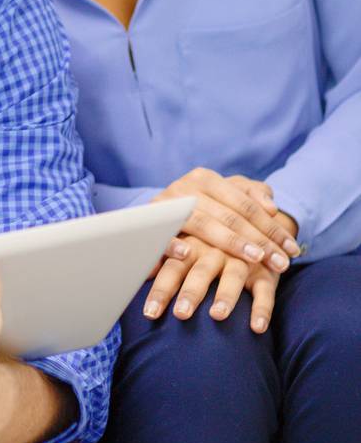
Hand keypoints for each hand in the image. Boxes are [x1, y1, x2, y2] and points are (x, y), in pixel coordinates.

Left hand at [142, 234, 281, 332]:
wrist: (250, 218)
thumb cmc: (205, 238)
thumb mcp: (184, 240)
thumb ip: (161, 256)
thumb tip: (137, 268)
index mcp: (191, 242)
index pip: (171, 265)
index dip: (161, 285)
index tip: (150, 311)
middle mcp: (214, 248)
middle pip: (200, 269)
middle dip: (190, 292)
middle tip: (180, 315)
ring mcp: (241, 257)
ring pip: (233, 275)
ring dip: (225, 295)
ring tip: (216, 316)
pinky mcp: (265, 269)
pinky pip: (266, 289)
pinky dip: (263, 308)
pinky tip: (257, 329)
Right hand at [154, 168, 298, 272]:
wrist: (159, 211)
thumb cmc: (203, 206)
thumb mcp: (226, 193)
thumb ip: (252, 194)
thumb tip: (272, 207)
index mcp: (206, 178)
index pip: (246, 204)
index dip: (271, 227)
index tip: (293, 250)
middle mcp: (186, 188)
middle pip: (230, 216)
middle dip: (260, 241)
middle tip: (282, 264)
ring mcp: (167, 205)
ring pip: (203, 225)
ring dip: (231, 243)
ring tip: (256, 258)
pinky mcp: (149, 223)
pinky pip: (160, 234)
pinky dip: (171, 244)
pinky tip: (187, 254)